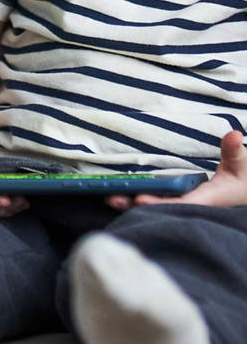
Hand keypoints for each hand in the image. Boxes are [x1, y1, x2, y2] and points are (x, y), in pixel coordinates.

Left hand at [107, 132, 246, 212]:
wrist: (244, 193)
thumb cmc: (245, 180)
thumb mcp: (243, 164)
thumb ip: (234, 151)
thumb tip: (233, 134)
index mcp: (207, 199)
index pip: (180, 204)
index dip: (159, 203)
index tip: (139, 198)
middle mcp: (193, 205)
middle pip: (161, 209)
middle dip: (136, 204)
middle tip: (111, 197)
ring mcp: (186, 204)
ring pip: (157, 206)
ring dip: (133, 202)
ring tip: (109, 196)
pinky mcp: (181, 200)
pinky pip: (158, 201)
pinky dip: (141, 198)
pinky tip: (122, 194)